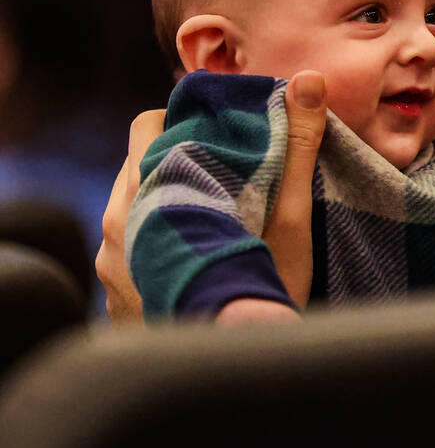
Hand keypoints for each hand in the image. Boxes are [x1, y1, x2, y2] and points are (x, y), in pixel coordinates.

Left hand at [94, 71, 327, 323]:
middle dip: (175, 160)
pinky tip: (198, 259)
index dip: (183, 120)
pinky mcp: (116, 298)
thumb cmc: (262, 289)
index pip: (146, 126)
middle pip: (137, 166)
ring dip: (166, 202)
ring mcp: (113, 265)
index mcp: (151, 191)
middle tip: (226, 173)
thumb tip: (308, 80)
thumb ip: (296, 143)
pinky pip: (130, 251)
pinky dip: (158, 243)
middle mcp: (119, 224)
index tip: (219, 128)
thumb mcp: (288, 215)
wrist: (236, 367)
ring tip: (216, 216)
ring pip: (132, 210)